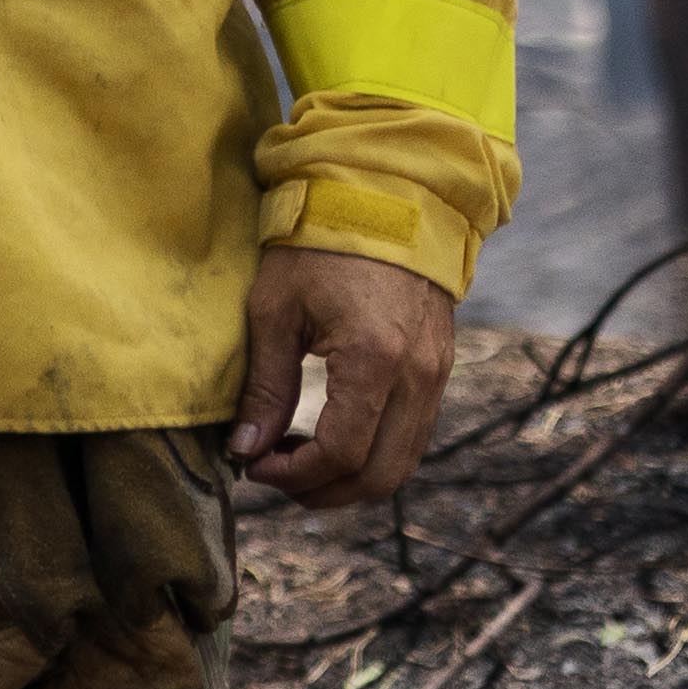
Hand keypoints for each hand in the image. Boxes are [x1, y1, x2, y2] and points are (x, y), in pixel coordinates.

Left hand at [231, 243, 456, 507]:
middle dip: (324, 491)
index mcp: (375, 361)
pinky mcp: (440, 369)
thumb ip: (266, 386)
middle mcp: (418, 377)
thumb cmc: (318, 245)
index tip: (254, 465)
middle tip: (274, 478)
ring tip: (298, 463)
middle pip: (381, 475)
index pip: (341, 453)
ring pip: (403, 462)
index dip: (295, 474)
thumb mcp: (275, 309)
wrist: (385, 197)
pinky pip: (413, 434)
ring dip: (352, 478)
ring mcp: (437, 376)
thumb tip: (247, 450)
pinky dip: (375, 452)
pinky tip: (331, 436)